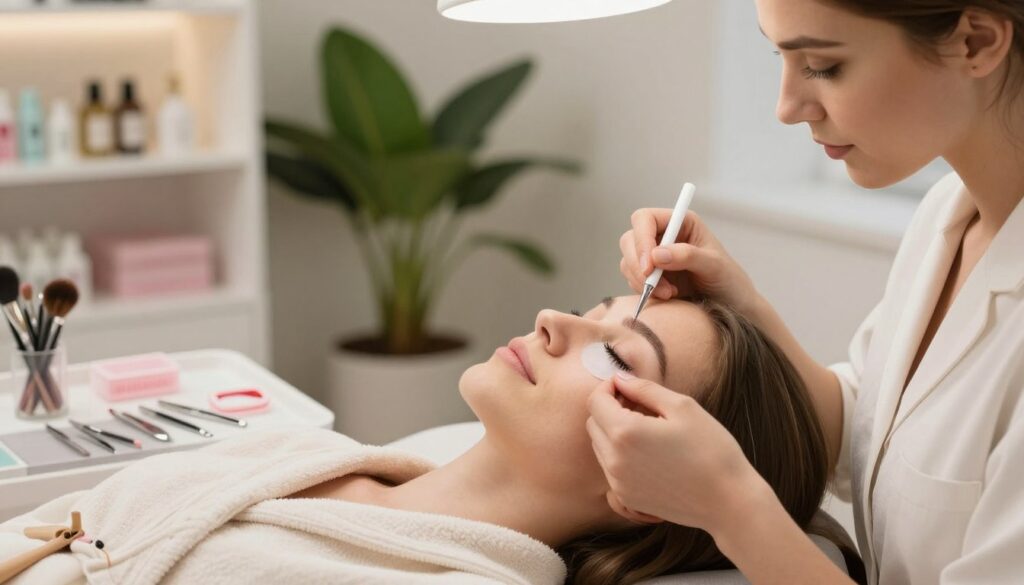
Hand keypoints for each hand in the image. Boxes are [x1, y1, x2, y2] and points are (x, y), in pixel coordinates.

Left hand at [586, 373, 768, 535]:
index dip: (608, 387)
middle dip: (609, 409)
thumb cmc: (711, 450)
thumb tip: (620, 378)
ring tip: (647, 429)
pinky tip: (647, 453)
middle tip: (639, 405)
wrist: (729, 501)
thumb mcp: (682, 407)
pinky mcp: (626, 499)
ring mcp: (618, 483)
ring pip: (600, 446)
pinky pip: (610, 469)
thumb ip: (644, 389)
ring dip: (613, 432)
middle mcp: (614, 460)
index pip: (596, 401)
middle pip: (593, 423)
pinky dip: (620, 456)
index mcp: (625, 433)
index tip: (626, 385)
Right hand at [619, 208, 758, 313]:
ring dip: (642, 281)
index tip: (649, 267)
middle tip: (652, 286)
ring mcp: (654, 257)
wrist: (732, 307)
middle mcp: (664, 236)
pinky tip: (667, 297)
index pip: (645, 219)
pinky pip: (633, 280)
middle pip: (630, 239)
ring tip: (669, 294)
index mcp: (680, 222)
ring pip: (628, 262)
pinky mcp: (650, 277)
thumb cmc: (729, 280)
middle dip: (637, 264)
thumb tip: (656, 254)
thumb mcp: (714, 266)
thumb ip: (688, 256)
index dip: (641, 240)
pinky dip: (643, 291)